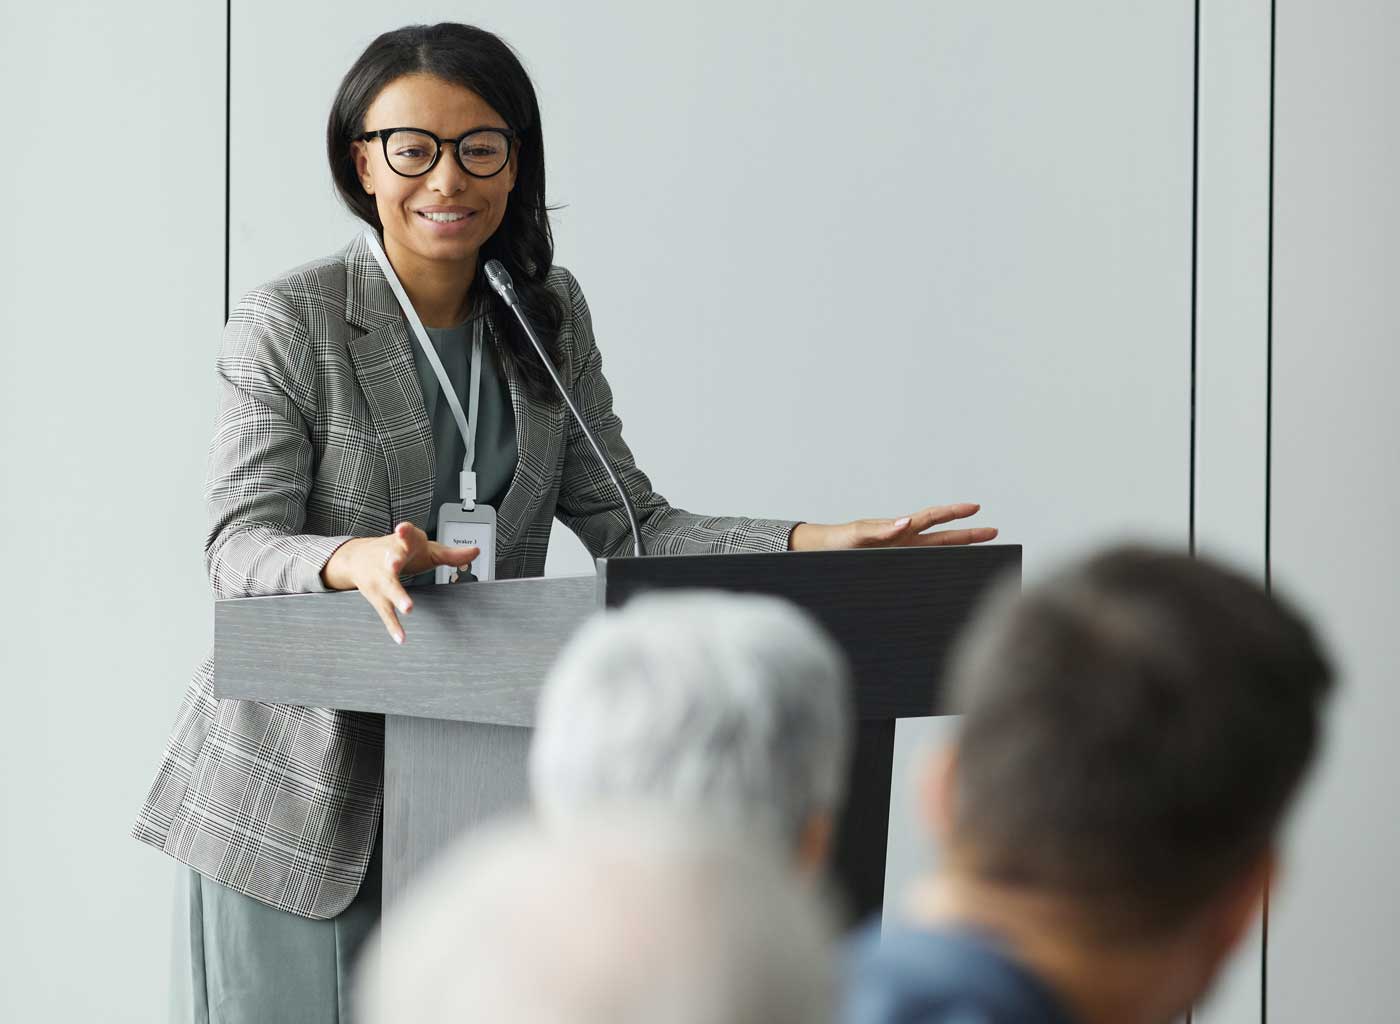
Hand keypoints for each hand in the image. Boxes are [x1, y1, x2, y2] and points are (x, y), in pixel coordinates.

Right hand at [321, 522, 479, 643]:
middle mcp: (388, 558)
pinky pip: (386, 612)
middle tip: (394, 565)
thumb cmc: (400, 550)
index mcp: (403, 543)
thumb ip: (450, 553)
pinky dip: (393, 626)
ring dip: (397, 597)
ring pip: (389, 587)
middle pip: (391, 559)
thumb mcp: (425, 548)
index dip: (404, 531)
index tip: (402, 529)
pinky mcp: (376, 596)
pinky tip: (402, 637)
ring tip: (408, 607)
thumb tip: (476, 552)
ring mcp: (381, 578)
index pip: (404, 534)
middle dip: (392, 561)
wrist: (358, 557)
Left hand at [788, 503, 997, 551]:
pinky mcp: (896, 569)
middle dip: (968, 534)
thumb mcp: (856, 534)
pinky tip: (953, 577)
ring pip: (938, 552)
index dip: (953, 513)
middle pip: (944, 536)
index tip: (974, 508)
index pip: (931, 518)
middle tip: (994, 531)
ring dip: (959, 551)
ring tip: (982, 552)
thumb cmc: (837, 542)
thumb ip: (879, 529)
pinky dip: (941, 571)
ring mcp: (903, 556)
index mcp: (898, 529)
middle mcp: (905, 542)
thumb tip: (904, 523)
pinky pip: (924, 570)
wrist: (821, 555)